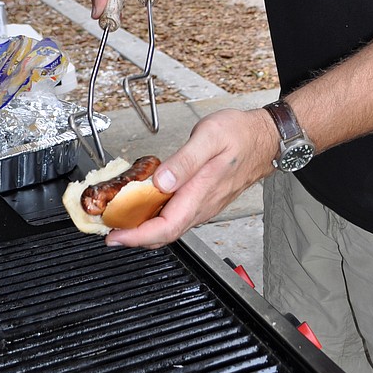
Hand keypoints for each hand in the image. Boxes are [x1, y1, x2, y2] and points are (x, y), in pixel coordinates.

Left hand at [105, 108, 278, 248]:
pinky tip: (145, 206)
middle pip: (164, 234)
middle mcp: (202, 205)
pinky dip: (157, 218)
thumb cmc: (240, 134)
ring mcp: (205, 205)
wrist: (265, 138)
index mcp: (201, 192)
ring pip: (170, 227)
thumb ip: (184, 161)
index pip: (166, 227)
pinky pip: (177, 217)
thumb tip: (160, 182)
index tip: (114, 235)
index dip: (137, 236)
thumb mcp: (210, 137)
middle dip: (134, 237)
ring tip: (120, 219)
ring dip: (144, 229)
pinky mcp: (205, 200)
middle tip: (108, 230)